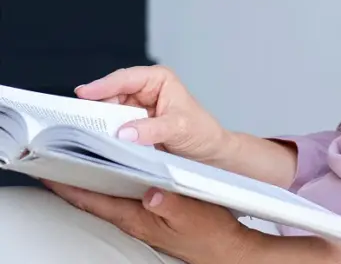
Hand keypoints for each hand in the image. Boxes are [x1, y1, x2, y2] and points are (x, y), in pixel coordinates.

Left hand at [43, 181, 258, 263]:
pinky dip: (109, 185)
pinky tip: (111, 174)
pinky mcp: (150, 216)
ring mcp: (140, 218)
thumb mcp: (193, 215)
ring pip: (104, 198)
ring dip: (88, 182)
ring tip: (75, 162)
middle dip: (71, 181)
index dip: (68, 187)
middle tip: (54, 160)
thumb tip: (152, 193)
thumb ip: (171, 204)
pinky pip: (120, 199)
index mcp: (137, 218)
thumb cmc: (209, 233)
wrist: (223, 248)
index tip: (49, 171)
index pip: (93, 201)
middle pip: (92, 199)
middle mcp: (133, 219)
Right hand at [76, 66, 232, 165]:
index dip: (104, 85)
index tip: (84, 93)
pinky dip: (104, 136)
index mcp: (158, 80)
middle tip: (76, 120)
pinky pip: (112, 130)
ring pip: (108, 113)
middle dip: (95, 106)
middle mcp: (144, 91)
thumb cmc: (202, 133)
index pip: (126, 78)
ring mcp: (136, 110)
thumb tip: (124, 132)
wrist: (209, 154)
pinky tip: (93, 143)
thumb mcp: (180, 127)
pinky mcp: (131, 129)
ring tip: (81, 132)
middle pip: (111, 95)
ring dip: (97, 123)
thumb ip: (153, 129)